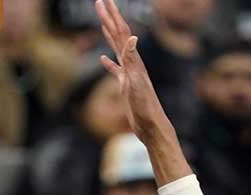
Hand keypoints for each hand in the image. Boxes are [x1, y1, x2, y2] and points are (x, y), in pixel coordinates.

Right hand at [97, 0, 168, 141]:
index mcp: (133, 61)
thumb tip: (132, 37)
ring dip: (109, 34)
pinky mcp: (126, 86)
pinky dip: (108, 63)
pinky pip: (115, 70)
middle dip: (109, 18)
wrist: (151, 127)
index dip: (112, 16)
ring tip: (103, 22)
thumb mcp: (137, 82)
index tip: (104, 0)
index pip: (121, 32)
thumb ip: (133, 60)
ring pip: (116, 49)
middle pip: (118, 35)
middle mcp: (132, 64)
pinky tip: (103, 59)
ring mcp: (129, 74)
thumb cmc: (145, 108)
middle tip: (100, 1)